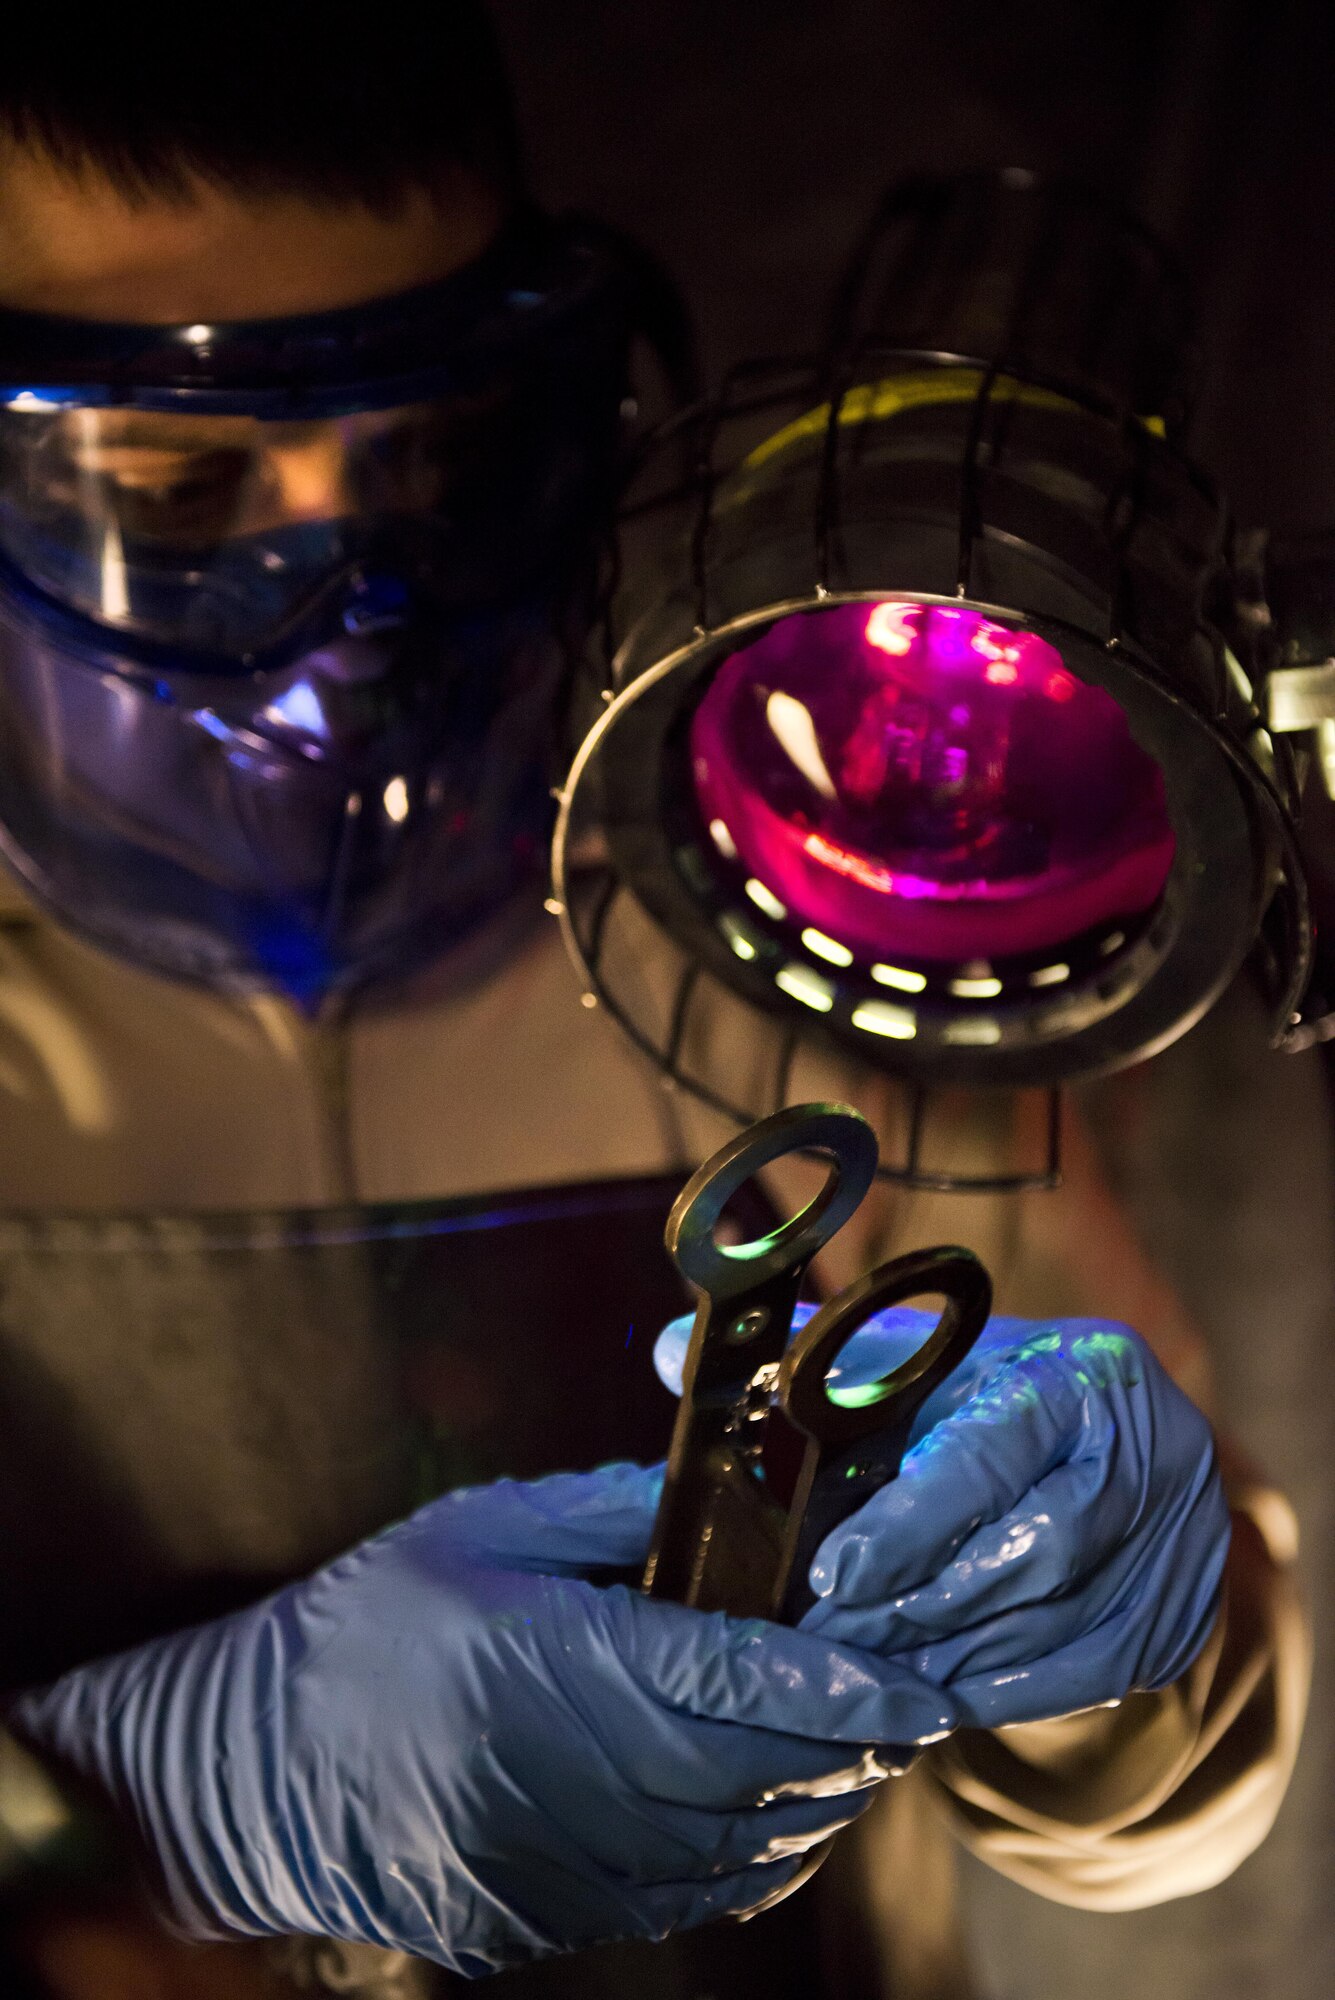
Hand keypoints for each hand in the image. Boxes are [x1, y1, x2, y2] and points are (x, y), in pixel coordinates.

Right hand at [8, 1464, 955, 1976]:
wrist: (259, 1770)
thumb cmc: (371, 1626)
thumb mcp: (484, 1530)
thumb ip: (612, 1511)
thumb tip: (719, 1497)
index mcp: (562, 1667)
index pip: (737, 1681)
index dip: (839, 1683)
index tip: (917, 1681)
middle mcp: (578, 1779)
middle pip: (760, 1773)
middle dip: (854, 1742)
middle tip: (917, 1704)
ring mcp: (566, 1867)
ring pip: (741, 1848)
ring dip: (818, 1802)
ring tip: (864, 1751)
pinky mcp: (552, 1917)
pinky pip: (692, 1899)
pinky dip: (756, 1856)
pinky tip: (779, 1812)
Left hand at [656, 1304, 1229, 1727]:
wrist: (1116, 1456)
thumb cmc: (985, 1405)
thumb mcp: (917, 1369)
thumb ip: (806, 1364)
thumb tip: (670, 1351)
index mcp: (1078, 1369)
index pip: (995, 1449)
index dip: (913, 1521)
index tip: (834, 1574)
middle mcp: (1148, 1449)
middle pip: (1032, 1549)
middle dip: (919, 1603)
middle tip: (826, 1641)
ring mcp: (1178, 1541)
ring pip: (1055, 1621)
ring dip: (950, 1655)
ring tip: (861, 1671)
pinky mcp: (1177, 1620)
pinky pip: (1084, 1678)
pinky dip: (1000, 1691)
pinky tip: (931, 1694)